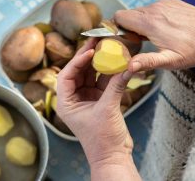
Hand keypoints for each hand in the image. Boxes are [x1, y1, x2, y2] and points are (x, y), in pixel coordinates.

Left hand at [56, 38, 140, 179]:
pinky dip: (111, 74)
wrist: (113, 156)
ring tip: (108, 47)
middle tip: (97, 40)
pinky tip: (118, 63)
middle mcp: (75, 99)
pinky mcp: (100, 101)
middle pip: (79, 72)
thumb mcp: (107, 109)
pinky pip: (104, 83)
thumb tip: (128, 66)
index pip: (66, 76)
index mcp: (66, 103)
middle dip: (88, 57)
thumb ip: (116, 86)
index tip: (89, 50)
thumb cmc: (102, 139)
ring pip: (92, 75)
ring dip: (100, 63)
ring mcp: (88, 99)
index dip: (76, 61)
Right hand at [114, 0, 194, 72]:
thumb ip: (148, 62)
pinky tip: (163, 29)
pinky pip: (152, 9)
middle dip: (129, 27)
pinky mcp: (170, 3)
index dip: (117, 28)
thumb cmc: (194, 48)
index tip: (124, 39)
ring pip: (140, 11)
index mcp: (149, 23)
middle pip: (128, 14)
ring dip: (141, 23)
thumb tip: (129, 67)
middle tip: (139, 41)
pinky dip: (152, 18)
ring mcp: (162, 4)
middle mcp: (154, 9)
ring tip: (153, 36)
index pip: (120, 17)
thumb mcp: (170, 61)